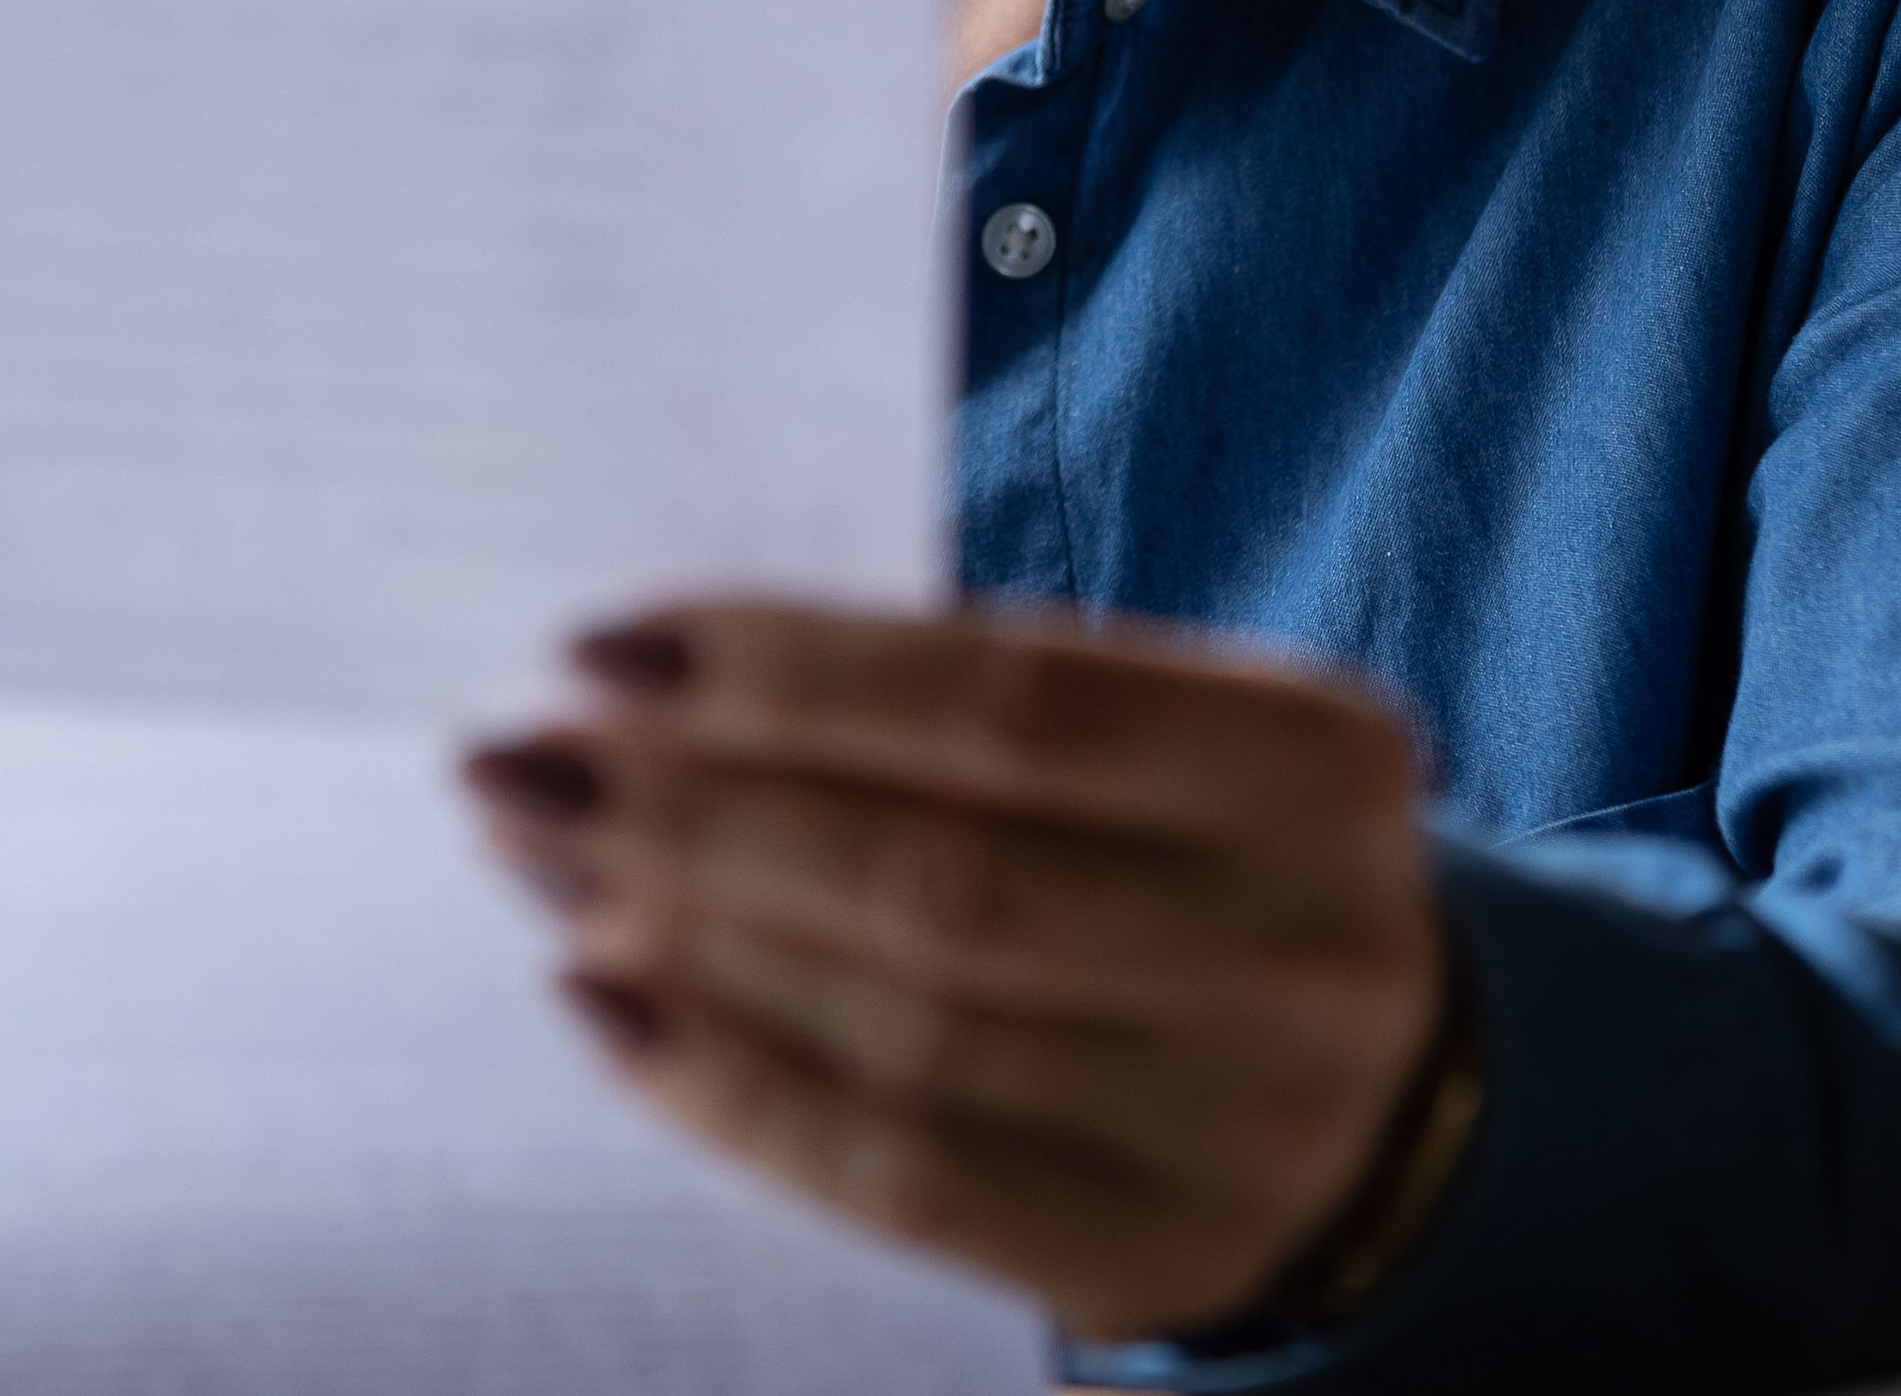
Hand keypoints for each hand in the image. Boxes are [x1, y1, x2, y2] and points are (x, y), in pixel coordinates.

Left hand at [465, 603, 1445, 1341]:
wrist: (1386, 1100)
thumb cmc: (1191, 860)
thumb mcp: (1155, 746)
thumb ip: (958, 710)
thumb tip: (643, 688)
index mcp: (1313, 757)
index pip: (1004, 697)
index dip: (785, 671)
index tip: (597, 648)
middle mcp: (1302, 941)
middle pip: (939, 874)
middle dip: (692, 813)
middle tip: (515, 763)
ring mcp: (1241, 1118)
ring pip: (906, 1030)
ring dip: (684, 941)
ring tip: (540, 867)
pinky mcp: (1155, 1251)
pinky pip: (902, 1174)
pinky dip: (731, 1089)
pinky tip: (607, 1010)